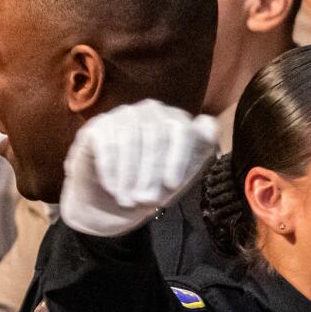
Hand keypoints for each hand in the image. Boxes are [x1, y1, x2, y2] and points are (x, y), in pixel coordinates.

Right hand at [59, 100, 220, 237]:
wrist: (112, 200)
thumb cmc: (153, 186)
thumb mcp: (180, 176)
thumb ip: (198, 153)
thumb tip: (211, 125)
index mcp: (178, 121)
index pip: (183, 130)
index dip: (179, 157)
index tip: (172, 185)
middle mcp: (153, 110)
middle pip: (156, 138)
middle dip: (152, 174)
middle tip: (146, 200)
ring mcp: (125, 114)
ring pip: (130, 141)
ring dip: (130, 176)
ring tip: (128, 200)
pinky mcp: (99, 124)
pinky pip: (107, 145)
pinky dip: (111, 171)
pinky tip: (113, 189)